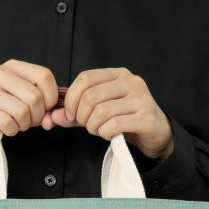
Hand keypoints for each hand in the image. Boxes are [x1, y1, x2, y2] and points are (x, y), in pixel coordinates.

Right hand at [0, 60, 59, 163]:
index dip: (51, 98)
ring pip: (22, 111)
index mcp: (12, 66)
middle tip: (29, 122)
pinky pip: (7, 122)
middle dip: (37, 116)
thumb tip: (53, 118)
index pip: (44, 76)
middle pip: (34, 97)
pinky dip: (12, 130)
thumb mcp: (23, 102)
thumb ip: (42, 107)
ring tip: (16, 125)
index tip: (45, 109)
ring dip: (24, 125)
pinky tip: (6, 129)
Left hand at [47, 68, 173, 160]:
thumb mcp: (97, 113)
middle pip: (91, 96)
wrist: (156, 133)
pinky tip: (109, 134)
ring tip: (98, 130)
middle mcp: (131, 82)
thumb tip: (52, 117)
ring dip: (93, 126)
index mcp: (118, 74)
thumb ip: (74, 114)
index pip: (85, 78)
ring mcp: (141, 98)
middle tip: (86, 126)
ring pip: (101, 111)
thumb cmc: (126, 119)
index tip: (70, 115)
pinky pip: (115, 124)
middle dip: (81, 116)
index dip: (71, 98)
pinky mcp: (146, 117)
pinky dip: (105, 133)